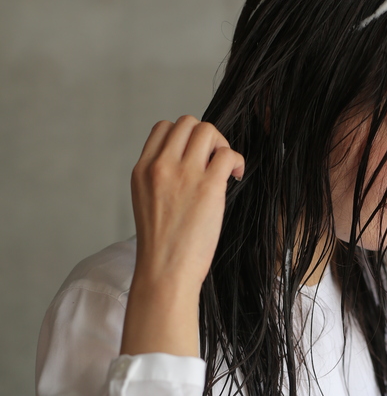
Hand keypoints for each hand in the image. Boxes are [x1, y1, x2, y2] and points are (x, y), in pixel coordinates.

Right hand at [119, 116, 244, 357]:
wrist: (165, 272)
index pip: (163, 128)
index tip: (194, 157)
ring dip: (221, 144)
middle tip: (213, 161)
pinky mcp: (208, 187)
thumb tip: (192, 160)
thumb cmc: (162, 245)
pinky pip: (227, 154)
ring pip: (208, 130)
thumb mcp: (147, 201)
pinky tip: (235, 176)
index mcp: (142, 169)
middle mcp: (160, 166)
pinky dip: (236, 160)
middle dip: (205, 137)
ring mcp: (184, 174)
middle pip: (187, 123)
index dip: (183, 137)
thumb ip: (162, 177)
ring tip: (225, 168)